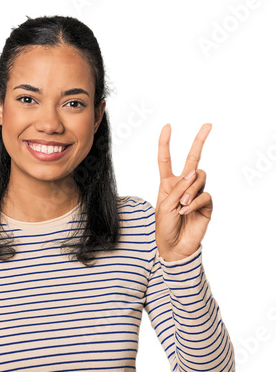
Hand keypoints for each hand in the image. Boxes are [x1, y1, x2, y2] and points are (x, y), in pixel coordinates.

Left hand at [155, 123, 212, 261]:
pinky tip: (186, 211)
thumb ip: (177, 188)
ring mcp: (196, 194)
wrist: (174, 246)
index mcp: (167, 184)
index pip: (166, 160)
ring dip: (190, 189)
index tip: (167, 126)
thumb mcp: (164, 206)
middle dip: (199, 141)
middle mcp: (183, 185)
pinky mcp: (206, 204)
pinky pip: (205, 194)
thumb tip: (193, 173)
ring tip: (181, 205)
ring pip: (200, 177)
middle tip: (207, 125)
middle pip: (193, 159)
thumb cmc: (164, 227)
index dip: (165, 143)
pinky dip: (195, 202)